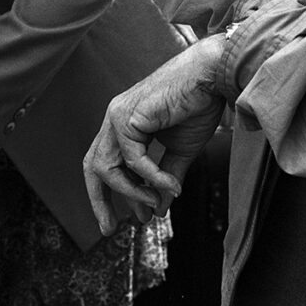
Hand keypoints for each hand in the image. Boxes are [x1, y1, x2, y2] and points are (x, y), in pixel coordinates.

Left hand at [84, 36, 225, 232]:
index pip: (106, 163)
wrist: (211, 76)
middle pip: (94, 166)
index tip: (131, 219)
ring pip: (108, 167)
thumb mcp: (181, 150)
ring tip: (154, 205)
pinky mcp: (127, 116)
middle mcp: (116, 118)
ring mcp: (118, 115)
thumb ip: (165, 178)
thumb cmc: (199, 105)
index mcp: (126, 124)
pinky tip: (170, 187)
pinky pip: (133, 160)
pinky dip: (152, 178)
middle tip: (110, 228)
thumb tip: (157, 210)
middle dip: (100, 200)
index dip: (112, 194)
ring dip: (131, 192)